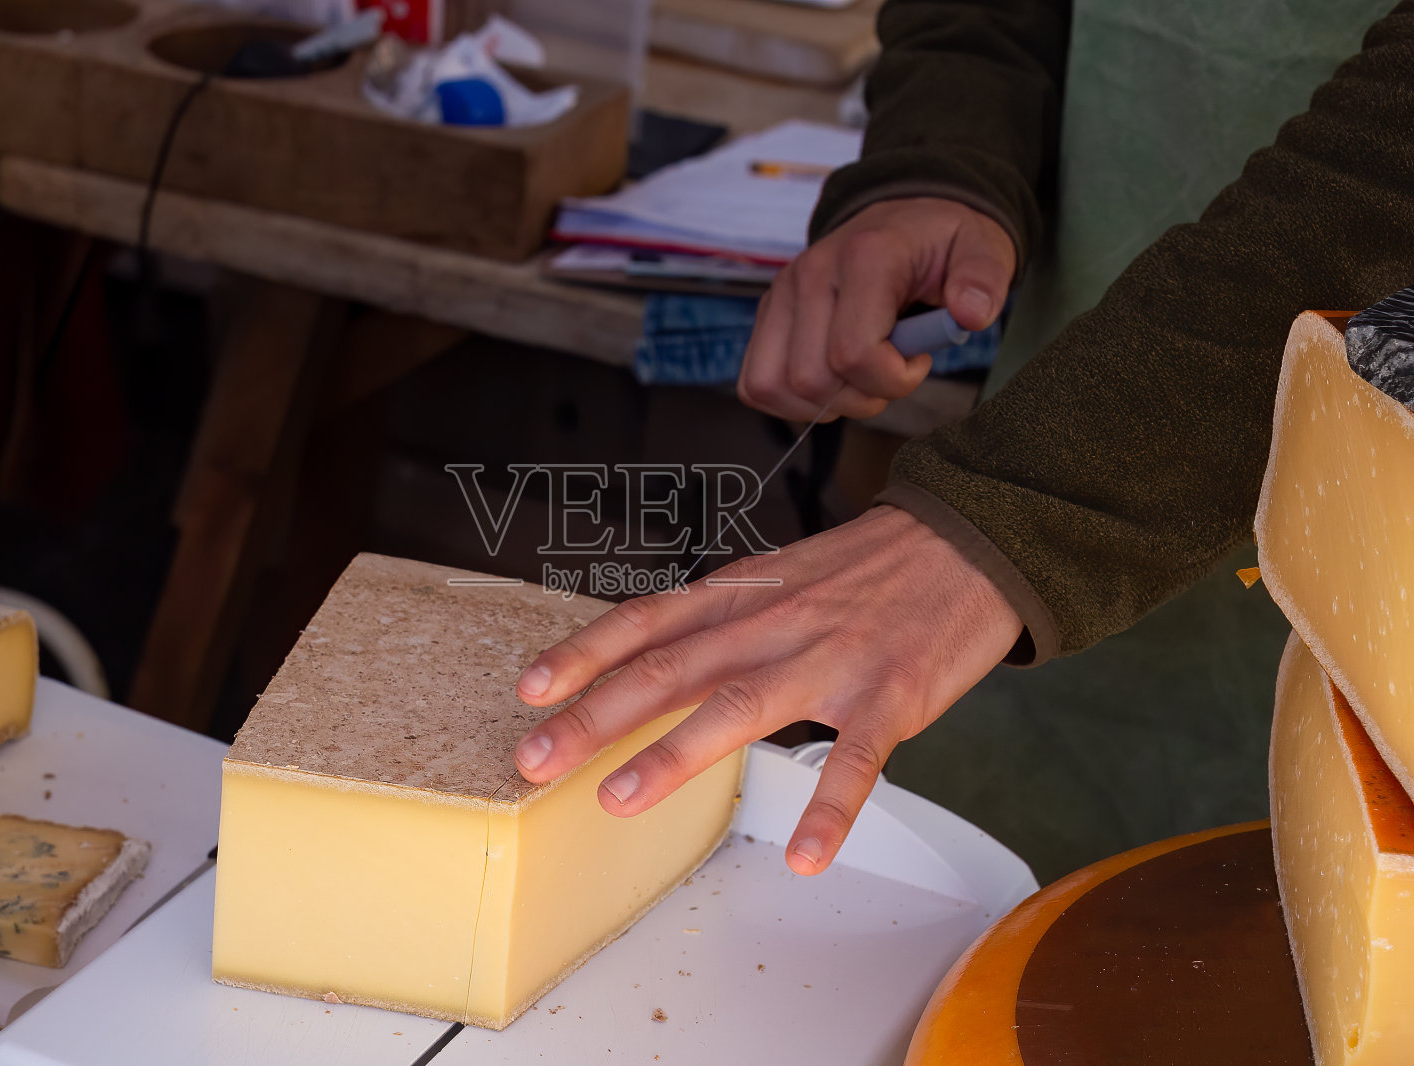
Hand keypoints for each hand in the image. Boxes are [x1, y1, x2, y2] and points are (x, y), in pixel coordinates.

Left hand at [512, 505, 1021, 874]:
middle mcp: (773, 624)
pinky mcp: (889, 697)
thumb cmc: (867, 569)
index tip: (529, 689)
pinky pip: (855, 760)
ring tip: (620, 799)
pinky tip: (808, 857)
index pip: (647, 622)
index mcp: (742, 595)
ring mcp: (830, 661)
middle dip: (595, 715)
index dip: (583, 654)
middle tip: (536, 757)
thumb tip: (652, 659)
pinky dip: (830, 810)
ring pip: (740, 707)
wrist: (967, 542)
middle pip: (671, 670)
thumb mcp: (779, 577)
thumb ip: (719, 619)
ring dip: (674, 755)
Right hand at [740, 197, 1015, 420]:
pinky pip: (755, 382)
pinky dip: (790, 400)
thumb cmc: (942, 243)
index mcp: (864, 257)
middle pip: (810, 379)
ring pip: (772, 385)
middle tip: (890, 373)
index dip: (892, 380)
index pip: (852, 353)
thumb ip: (983, 279)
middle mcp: (810, 273)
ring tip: (858, 378)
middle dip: (859, 397)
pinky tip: (829, 382)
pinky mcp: (767, 314)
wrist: (905, 219)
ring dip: (821, 403)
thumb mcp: (982, 249)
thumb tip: (970, 313)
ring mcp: (782, 294)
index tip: (918, 360)